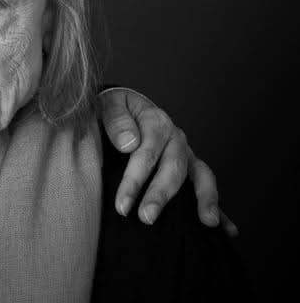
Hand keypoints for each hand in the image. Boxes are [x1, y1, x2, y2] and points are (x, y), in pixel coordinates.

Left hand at [98, 87, 235, 233]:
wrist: (122, 108)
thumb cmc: (112, 109)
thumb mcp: (107, 105)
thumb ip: (116, 120)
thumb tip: (129, 143)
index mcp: (156, 122)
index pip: (146, 153)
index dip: (135, 180)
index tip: (122, 205)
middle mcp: (176, 139)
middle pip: (173, 168)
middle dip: (161, 195)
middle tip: (146, 218)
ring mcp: (187, 155)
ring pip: (201, 176)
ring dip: (205, 199)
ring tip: (208, 222)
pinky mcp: (191, 169)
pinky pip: (207, 189)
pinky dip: (220, 208)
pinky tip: (228, 231)